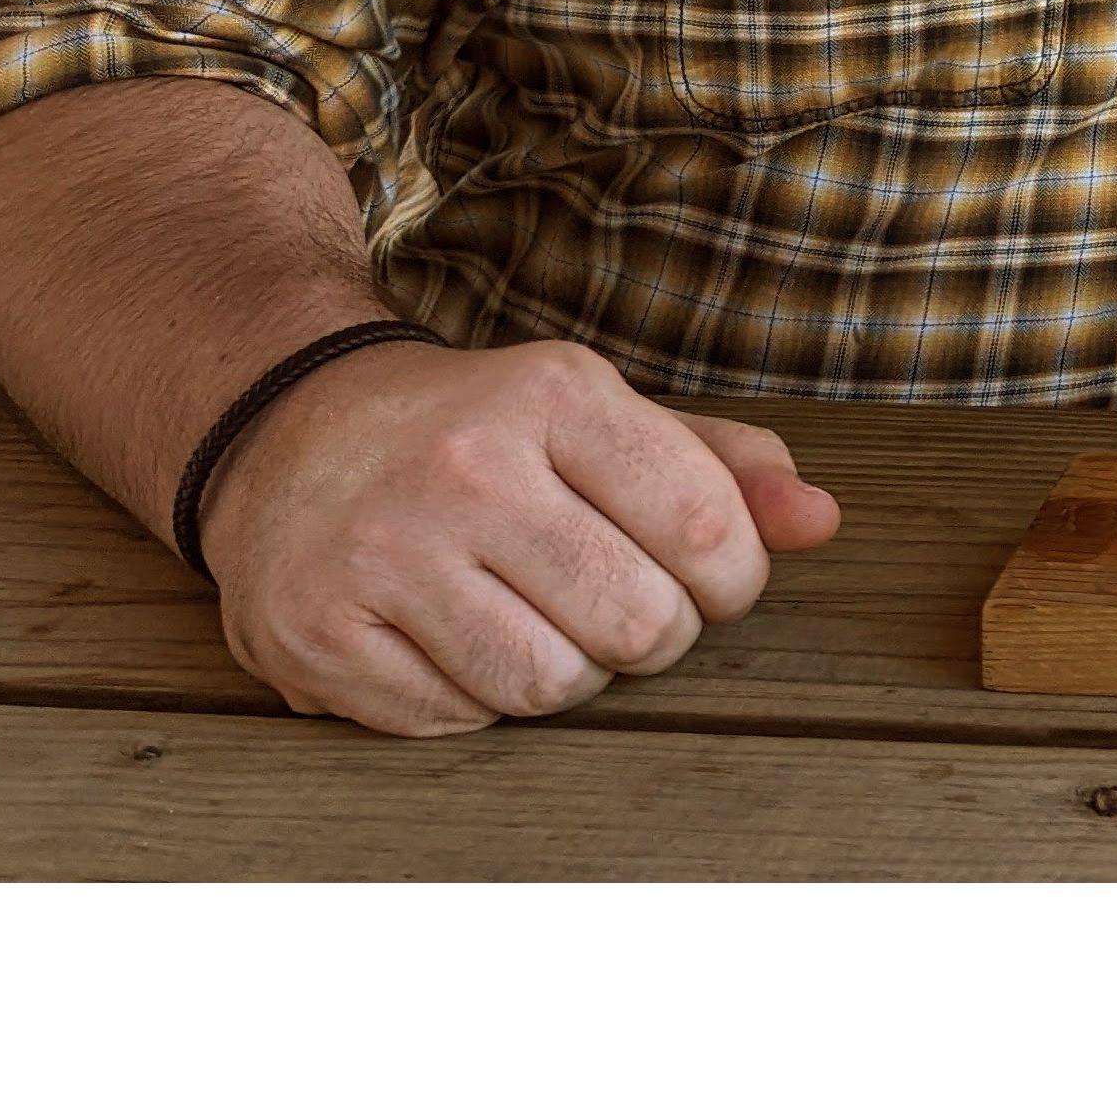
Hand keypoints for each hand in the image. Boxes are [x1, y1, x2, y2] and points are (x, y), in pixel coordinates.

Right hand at [193, 335, 841, 735]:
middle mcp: (466, 467)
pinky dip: (480, 703)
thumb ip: (723, 464)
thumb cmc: (483, 432)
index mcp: (553, 394)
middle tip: (624, 606)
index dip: (734, 579)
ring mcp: (383, 554)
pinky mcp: (320, 635)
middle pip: (637, 622)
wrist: (292, 432)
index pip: (703, 525)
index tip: (713, 580)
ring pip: (551, 686)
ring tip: (543, 621)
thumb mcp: (600, 414)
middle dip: (656, 636)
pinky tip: (459, 641)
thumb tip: (824, 522)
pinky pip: (457, 722)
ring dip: (573, 676)